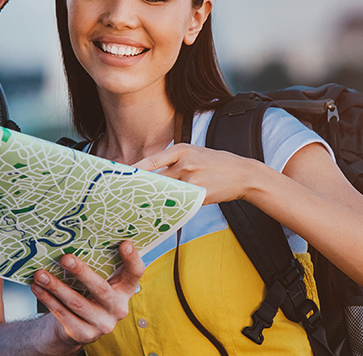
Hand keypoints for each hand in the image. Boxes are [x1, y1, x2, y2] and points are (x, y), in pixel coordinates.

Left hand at [30, 240, 143, 346]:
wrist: (78, 326)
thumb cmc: (89, 293)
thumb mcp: (99, 280)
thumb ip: (97, 265)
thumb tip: (74, 237)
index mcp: (125, 289)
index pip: (136, 272)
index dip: (133, 259)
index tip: (125, 243)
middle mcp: (118, 308)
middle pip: (100, 288)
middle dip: (81, 272)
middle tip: (65, 258)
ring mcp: (103, 324)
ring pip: (77, 302)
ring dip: (56, 286)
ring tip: (40, 274)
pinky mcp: (85, 334)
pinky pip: (64, 315)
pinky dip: (48, 300)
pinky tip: (38, 288)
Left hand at [133, 143, 261, 204]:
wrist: (243, 173)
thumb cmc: (215, 163)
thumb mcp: (195, 152)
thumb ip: (174, 159)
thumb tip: (150, 173)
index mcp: (181, 149)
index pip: (152, 160)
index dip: (135, 169)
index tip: (120, 176)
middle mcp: (185, 163)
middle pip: (156, 178)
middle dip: (141, 188)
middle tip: (125, 197)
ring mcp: (193, 179)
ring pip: (166, 193)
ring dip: (153, 200)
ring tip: (139, 207)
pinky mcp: (200, 195)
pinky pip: (180, 203)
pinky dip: (170, 208)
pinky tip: (161, 213)